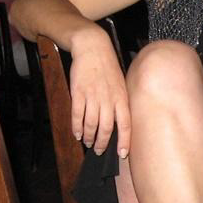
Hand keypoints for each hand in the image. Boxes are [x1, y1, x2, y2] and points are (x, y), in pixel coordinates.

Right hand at [68, 25, 130, 157]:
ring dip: (89, 137)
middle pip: (107, 128)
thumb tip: (120, 121)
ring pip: (91, 124)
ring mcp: (93, 96)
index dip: (124, 141)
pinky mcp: (79, 93)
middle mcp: (108, 99)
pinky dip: (76, 127)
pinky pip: (77, 115)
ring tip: (87, 142)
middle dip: (102, 143)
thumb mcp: (121, 83)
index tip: (122, 154)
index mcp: (121, 98)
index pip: (126, 124)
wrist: (93, 48)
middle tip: (99, 150)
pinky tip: (77, 133)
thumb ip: (121, 101)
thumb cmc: (108, 67)